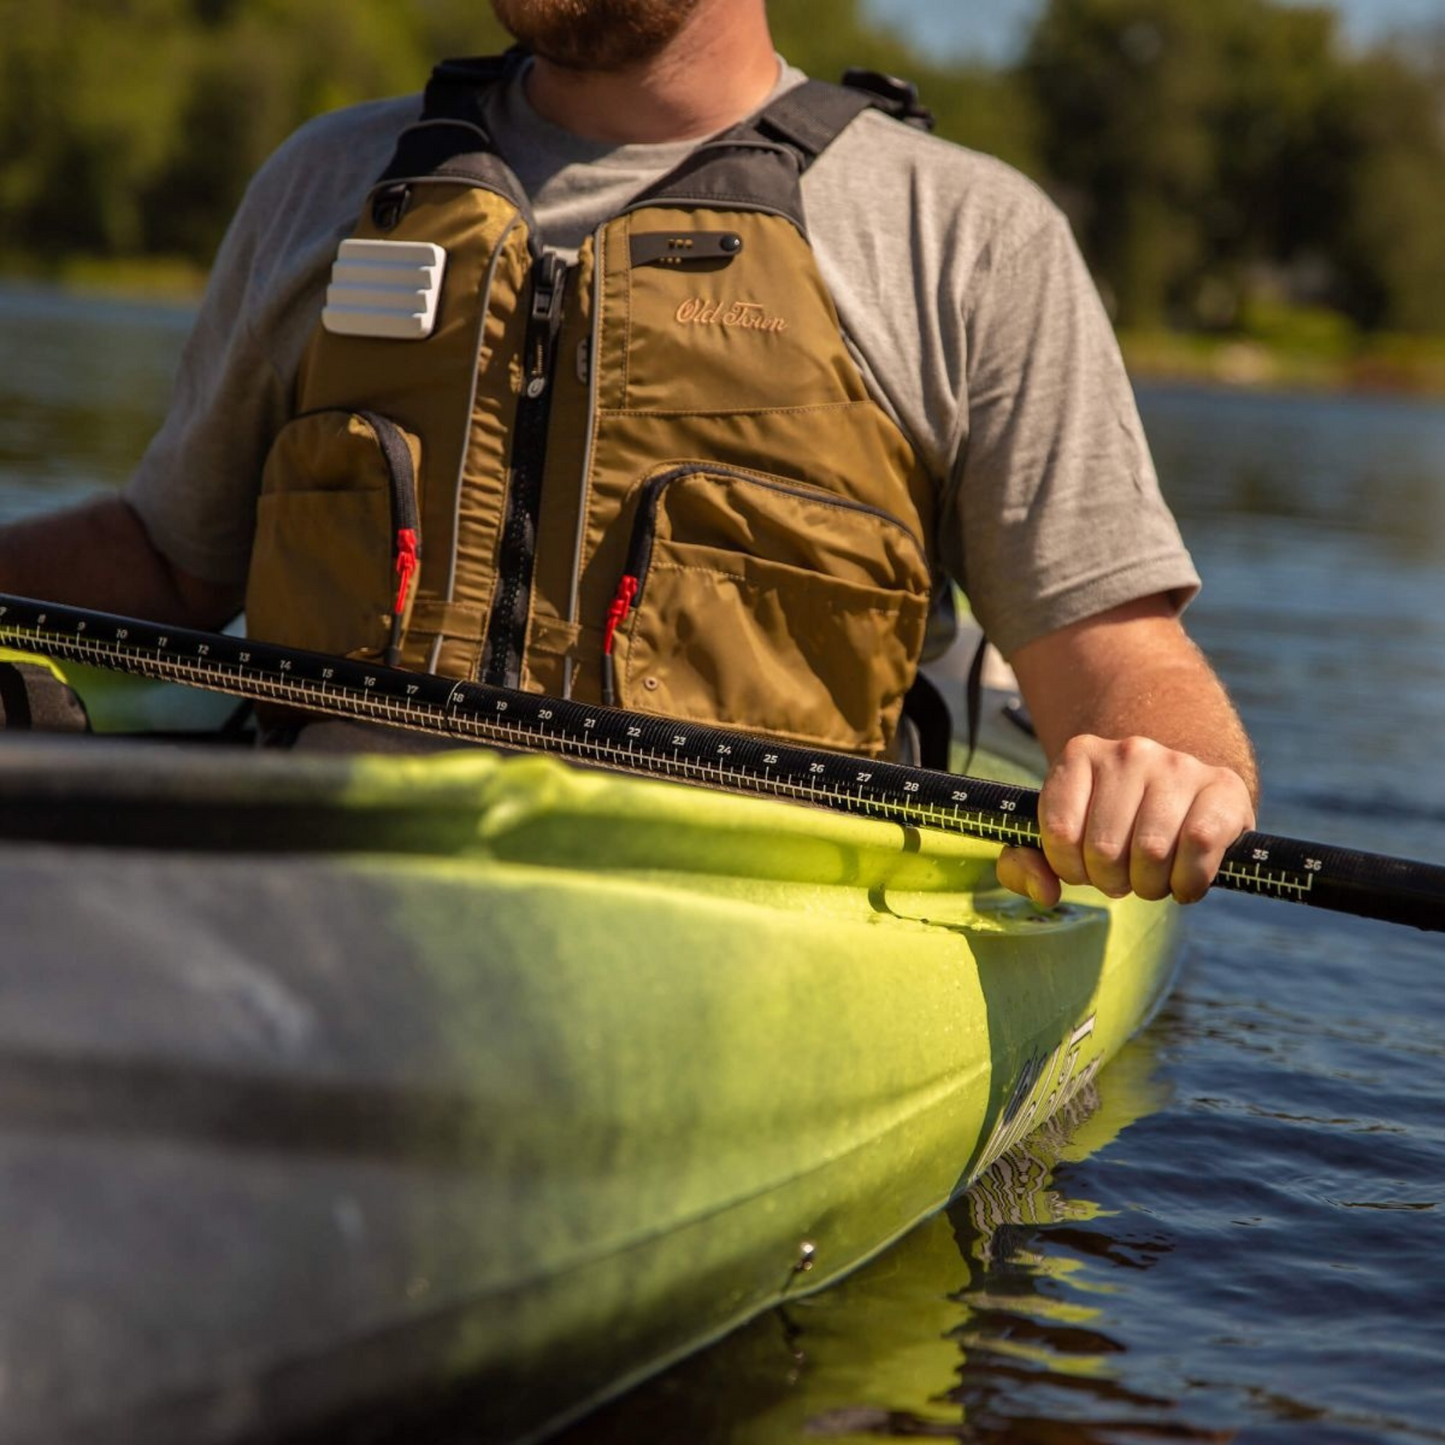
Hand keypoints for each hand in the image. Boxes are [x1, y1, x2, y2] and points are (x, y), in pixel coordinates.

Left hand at [995, 733, 1255, 907]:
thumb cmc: (1108, 824)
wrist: (1178, 794)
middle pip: (1104, 849)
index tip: (1082, 868)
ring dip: (1149, 886)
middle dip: (1109, 881)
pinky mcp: (1222, 787)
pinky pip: (1200, 846)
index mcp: (1079, 755)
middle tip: (1121, 877)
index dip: (1068, 867)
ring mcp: (1177, 765)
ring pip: (1152, 851)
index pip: (1058, 832)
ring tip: (1150, 878)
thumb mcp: (1057, 838)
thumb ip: (1023, 865)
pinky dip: (1188, 882)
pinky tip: (1183, 883)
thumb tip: (1044, 892)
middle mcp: (1128, 751)